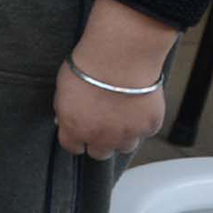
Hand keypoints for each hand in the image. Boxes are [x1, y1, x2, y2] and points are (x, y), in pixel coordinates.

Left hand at [56, 0, 178, 159]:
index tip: (80, 133)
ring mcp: (127, 134)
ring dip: (123, 135)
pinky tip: (138, 105)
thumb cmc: (89, 67)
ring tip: (122, 115)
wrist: (120, 58)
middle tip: (103, 125)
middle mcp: (101, 138)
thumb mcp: (63, 90)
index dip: (76, 139)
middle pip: (100, 153)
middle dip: (100, 141)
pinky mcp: (149, 126)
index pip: (73, 147)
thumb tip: (66, 118)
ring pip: (125, 146)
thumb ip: (66, 111)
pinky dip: (143, 122)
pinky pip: (146, 131)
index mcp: (75, 129)